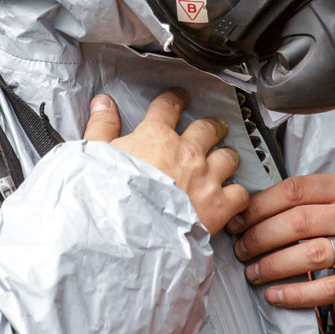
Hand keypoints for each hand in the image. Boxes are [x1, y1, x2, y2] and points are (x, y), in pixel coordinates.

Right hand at [83, 88, 248, 234]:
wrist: (126, 236)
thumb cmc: (108, 198)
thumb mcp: (94, 156)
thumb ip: (102, 127)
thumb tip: (103, 103)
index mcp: (156, 137)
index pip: (169, 106)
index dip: (176, 99)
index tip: (180, 97)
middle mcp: (186, 153)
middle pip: (208, 128)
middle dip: (212, 126)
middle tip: (213, 127)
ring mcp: (206, 179)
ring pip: (229, 157)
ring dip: (228, 156)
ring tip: (226, 158)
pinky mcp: (218, 207)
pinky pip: (240, 193)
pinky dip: (238, 194)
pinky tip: (233, 196)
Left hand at [226, 172, 334, 308]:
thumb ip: (315, 197)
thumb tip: (256, 206)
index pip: (293, 190)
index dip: (258, 206)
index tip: (238, 219)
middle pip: (294, 222)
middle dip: (258, 237)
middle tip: (241, 248)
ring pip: (306, 254)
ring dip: (271, 265)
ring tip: (253, 272)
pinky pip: (324, 289)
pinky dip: (295, 294)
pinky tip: (275, 295)